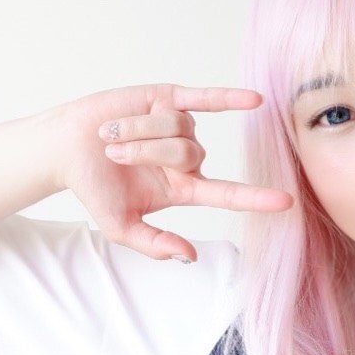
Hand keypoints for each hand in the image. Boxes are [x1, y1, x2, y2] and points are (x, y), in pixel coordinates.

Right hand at [53, 83, 295, 260]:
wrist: (67, 149)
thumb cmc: (94, 189)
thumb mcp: (122, 227)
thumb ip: (155, 245)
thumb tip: (189, 256)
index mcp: (183, 189)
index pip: (227, 194)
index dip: (256, 198)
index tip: (287, 202)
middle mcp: (187, 158)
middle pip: (190, 154)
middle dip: (147, 152)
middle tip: (115, 154)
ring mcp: (179, 126)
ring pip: (179, 128)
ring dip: (142, 131)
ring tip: (113, 135)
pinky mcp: (168, 98)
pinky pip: (203, 98)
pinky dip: (228, 98)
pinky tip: (256, 100)